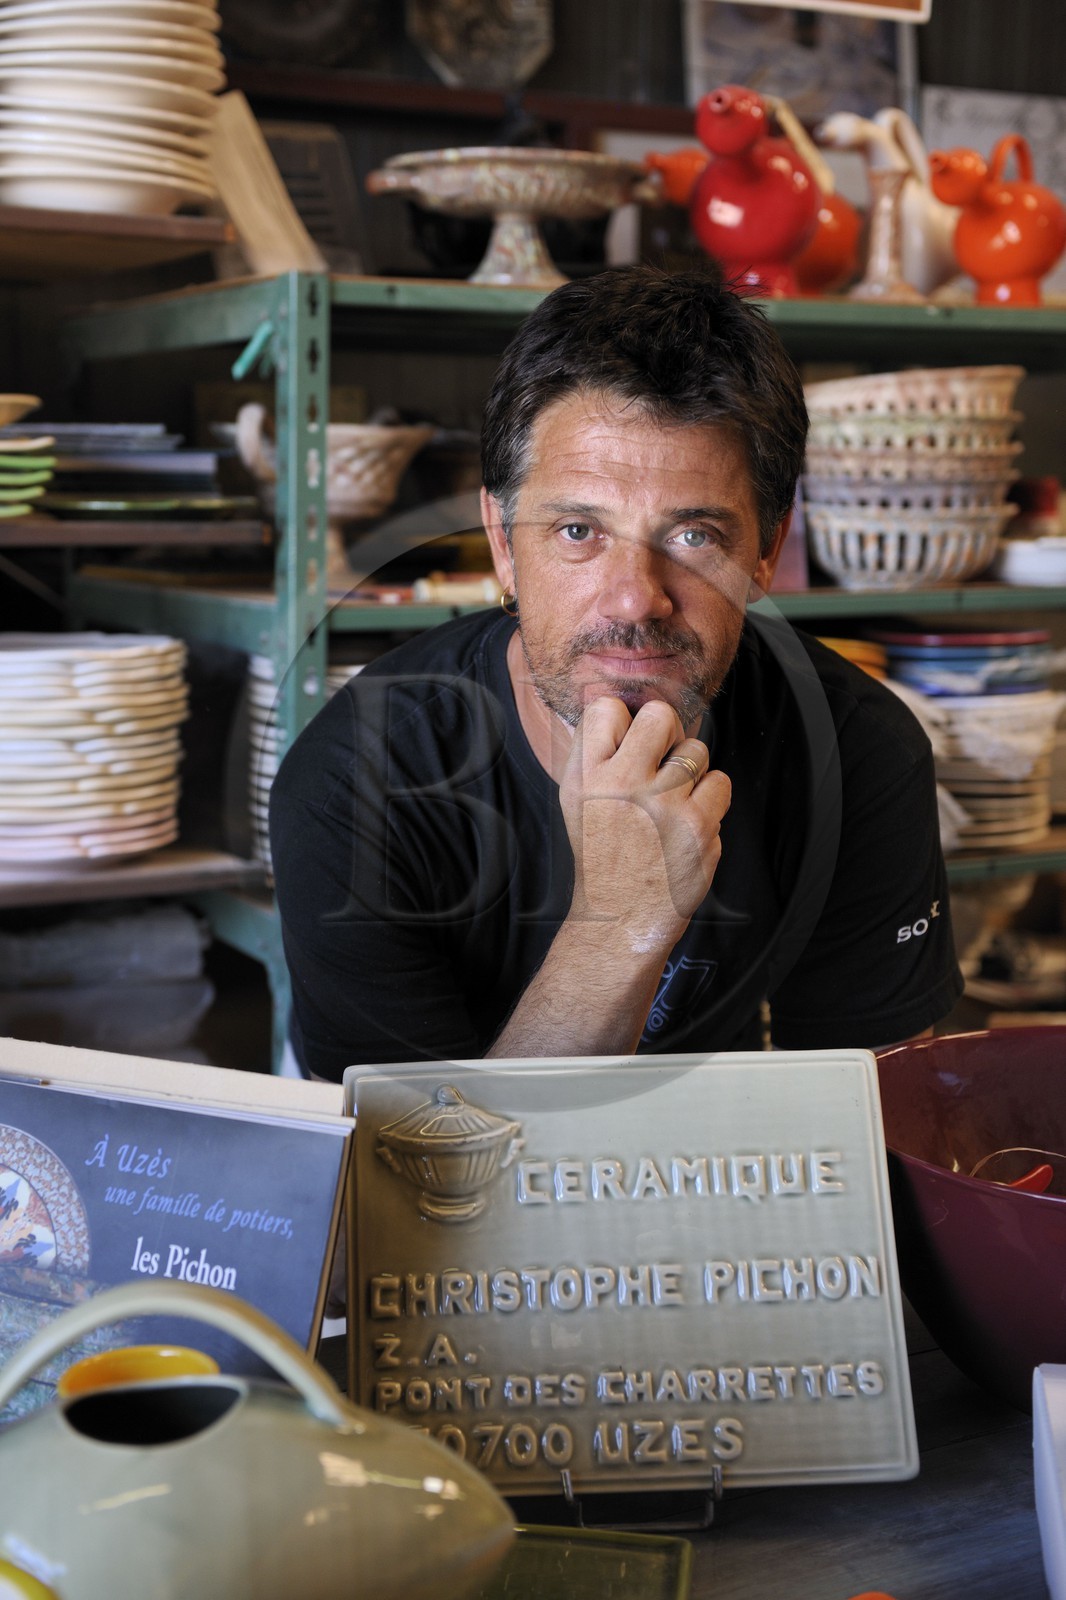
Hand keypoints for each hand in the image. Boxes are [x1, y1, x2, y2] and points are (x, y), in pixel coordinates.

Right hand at [558, 696, 730, 954]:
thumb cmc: (602, 854)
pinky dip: (711, 801)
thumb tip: (629, 705)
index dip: (624, 723)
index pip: (607, 708)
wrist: (620, 919)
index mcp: (585, 777)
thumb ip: (597, 753)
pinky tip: (688, 825)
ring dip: (690, 773)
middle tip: (660, 765)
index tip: (627, 749)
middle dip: (667, 735)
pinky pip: (720, 782)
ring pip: (696, 750)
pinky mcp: (698, 826)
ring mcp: (663, 805)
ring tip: (670, 806)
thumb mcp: (577, 800)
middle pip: (660, 715)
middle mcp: (621, 785)